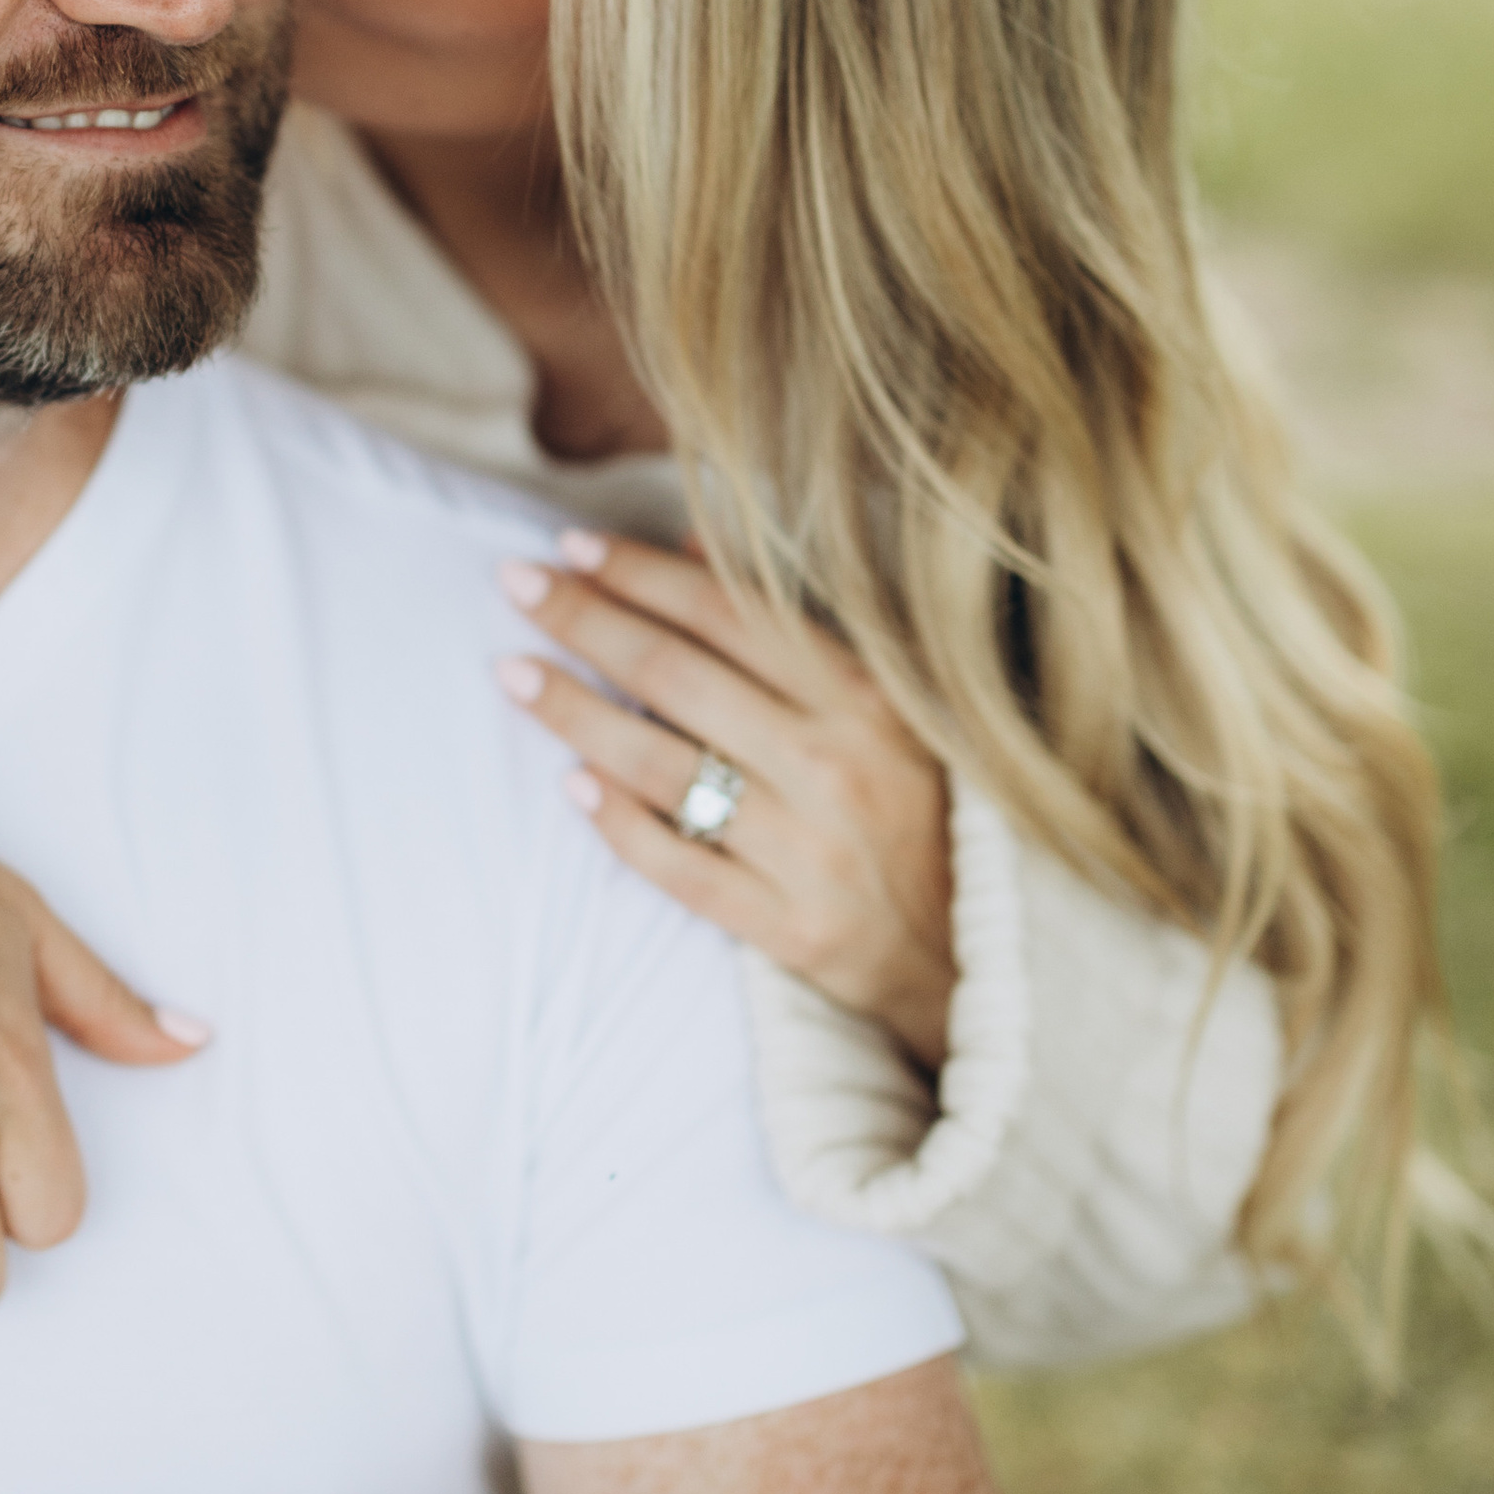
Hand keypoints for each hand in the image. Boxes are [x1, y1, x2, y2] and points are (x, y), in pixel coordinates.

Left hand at [494, 528, 956, 1065]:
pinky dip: (621, 825)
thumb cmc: (922, 807)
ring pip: (662, 767)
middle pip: (678, 677)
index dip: (643, 573)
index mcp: (864, 696)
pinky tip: (571, 785)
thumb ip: (790, 625)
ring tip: (513, 673)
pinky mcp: (789, 927)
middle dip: (586, 621)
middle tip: (515, 584)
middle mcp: (835, 763)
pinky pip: (682, 868)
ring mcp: (809, 849)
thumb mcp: (883, 703)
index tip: (574, 546)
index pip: (728, 613)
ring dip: (574, 713)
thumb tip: (693, 543)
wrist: (980, 950)